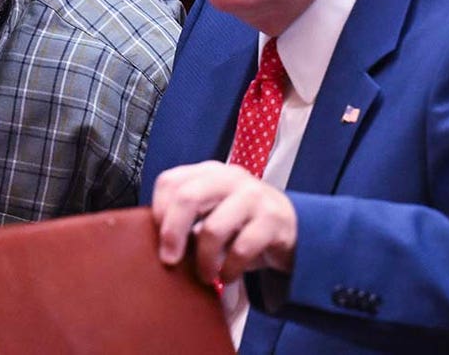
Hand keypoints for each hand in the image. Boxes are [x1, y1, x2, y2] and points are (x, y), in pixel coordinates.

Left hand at [152, 161, 296, 284]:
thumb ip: (187, 218)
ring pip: (213, 228)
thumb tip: (156, 244)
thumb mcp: (212, 213)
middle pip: (187, 197)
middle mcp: (229, 178)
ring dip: (205, 260)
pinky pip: (242, 248)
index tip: (158, 238)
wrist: (292, 228)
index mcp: (208, 172)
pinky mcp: (273, 219)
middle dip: (173, 234)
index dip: (159, 212)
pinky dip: (231, 268)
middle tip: (170, 261)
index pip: (170, 181)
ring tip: (206, 277)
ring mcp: (253, 195)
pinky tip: (228, 275)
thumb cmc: (241, 223)